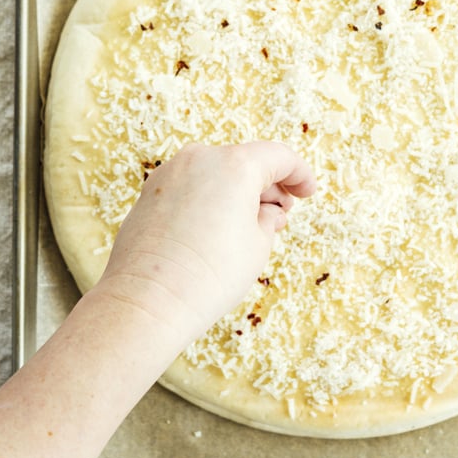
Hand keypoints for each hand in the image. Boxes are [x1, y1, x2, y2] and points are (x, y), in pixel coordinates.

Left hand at [93, 141, 315, 345]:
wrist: (150, 300)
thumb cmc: (210, 274)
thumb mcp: (258, 244)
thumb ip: (268, 217)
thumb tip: (265, 211)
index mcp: (235, 165)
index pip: (278, 157)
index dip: (300, 174)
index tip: (308, 192)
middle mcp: (199, 158)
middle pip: (245, 162)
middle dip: (268, 187)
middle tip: (281, 214)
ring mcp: (170, 173)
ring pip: (216, 173)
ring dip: (238, 193)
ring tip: (251, 227)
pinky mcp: (150, 193)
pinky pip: (192, 187)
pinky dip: (211, 199)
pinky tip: (219, 229)